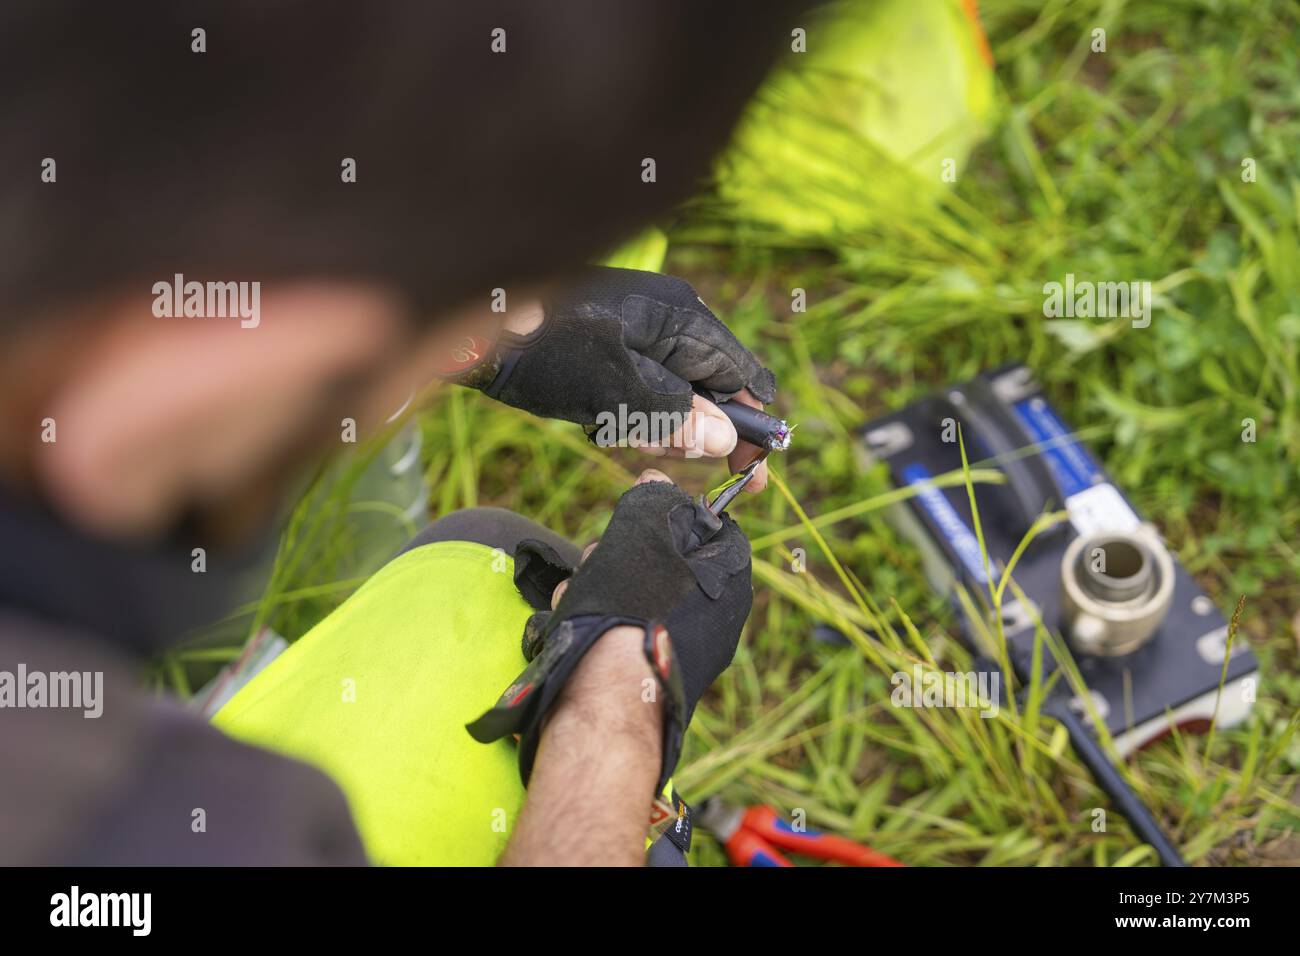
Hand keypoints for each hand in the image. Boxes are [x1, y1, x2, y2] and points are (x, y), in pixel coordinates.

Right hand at [466, 469, 752, 789]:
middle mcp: (718, 616)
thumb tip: (657, 477)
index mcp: (731, 580)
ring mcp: (686, 649)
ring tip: (579, 596)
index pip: (701, 525)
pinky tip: (576, 624)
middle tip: (595, 561)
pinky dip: (597, 621)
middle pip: (661, 561)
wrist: (610, 705)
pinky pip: (623, 630)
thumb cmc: (634, 608)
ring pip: (634, 594)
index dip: (657, 516)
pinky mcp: (653, 676)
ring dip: (597, 585)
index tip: (627, 519)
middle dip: (617, 554)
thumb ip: (654, 501)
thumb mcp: (645, 532)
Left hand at [472, 268, 775, 490]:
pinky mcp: (613, 342)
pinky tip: (599, 422)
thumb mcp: (614, 393)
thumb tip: (727, 440)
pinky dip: (630, 414)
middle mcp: (670, 315)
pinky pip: (644, 387)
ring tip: (615, 432)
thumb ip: (674, 417)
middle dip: (696, 431)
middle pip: (712, 387)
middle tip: (670, 460)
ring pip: (676, 392)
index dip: (752, 424)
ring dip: (657, 426)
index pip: (741, 374)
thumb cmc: (547, 353)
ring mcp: (641, 326)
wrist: (475, 324)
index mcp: (682, 317)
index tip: (755, 471)